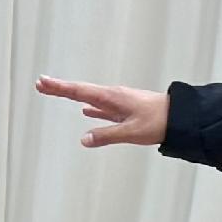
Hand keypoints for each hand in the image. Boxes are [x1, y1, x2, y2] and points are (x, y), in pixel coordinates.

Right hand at [35, 76, 170, 148]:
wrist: (180, 117)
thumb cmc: (159, 121)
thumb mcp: (131, 132)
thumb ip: (107, 135)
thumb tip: (84, 139)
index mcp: (111, 97)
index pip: (79, 91)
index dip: (59, 88)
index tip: (43, 82)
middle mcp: (112, 96)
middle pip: (80, 91)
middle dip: (60, 88)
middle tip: (41, 84)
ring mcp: (118, 101)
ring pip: (89, 97)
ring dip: (72, 96)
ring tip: (58, 93)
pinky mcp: (125, 109)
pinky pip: (102, 107)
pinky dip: (91, 108)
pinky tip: (86, 111)